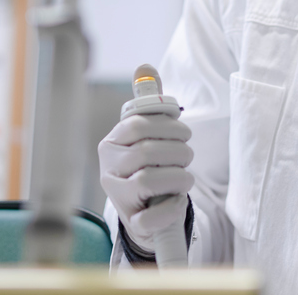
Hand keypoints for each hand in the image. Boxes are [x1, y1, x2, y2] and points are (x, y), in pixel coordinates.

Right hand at [98, 114, 194, 250]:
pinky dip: (172, 208)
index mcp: (111, 144)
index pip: (136, 125)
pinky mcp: (132, 223)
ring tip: (185, 178)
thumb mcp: (145, 141)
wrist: (143, 212)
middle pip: (146, 152)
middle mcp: (109, 170)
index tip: (184, 134)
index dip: (168, 127)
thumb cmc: (150, 169)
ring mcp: (117, 197)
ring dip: (179, 177)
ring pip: (148, 180)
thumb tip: (147, 75)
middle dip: (178, 152)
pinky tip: (178, 200)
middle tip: (187, 156)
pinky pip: (151, 217)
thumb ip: (150, 115)